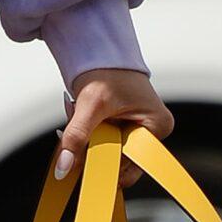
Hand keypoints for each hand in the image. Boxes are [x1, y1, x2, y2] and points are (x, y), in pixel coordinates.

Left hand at [56, 68, 173, 183]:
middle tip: (76, 128)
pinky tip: (82, 115)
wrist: (101, 53)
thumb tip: (64, 167)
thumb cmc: (107, 71)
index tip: (80, 163)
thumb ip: (76, 137)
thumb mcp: (90, 104)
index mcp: (156, 126)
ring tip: (79, 113)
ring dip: (87, 141)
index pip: (130, 163)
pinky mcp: (123, 129)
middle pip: (117, 160)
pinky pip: (102, 143)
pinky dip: (87, 135)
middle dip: (92, 149)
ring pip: (106, 152)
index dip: (104, 165)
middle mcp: (152, 132)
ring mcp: (137, 131)